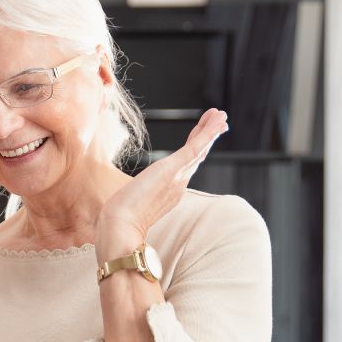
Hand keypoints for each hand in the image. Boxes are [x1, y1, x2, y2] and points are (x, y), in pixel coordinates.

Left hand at [97, 108, 227, 253]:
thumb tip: (124, 201)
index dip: (196, 150)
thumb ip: (134, 200)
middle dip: (208, 137)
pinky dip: (207, 133)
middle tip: (220, 121)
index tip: (203, 137)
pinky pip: (195, 148)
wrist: (120, 228)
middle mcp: (178, 184)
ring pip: (200, 149)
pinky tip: (216, 121)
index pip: (186, 165)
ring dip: (211, 130)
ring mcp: (178, 177)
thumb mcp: (131, 204)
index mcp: (170, 191)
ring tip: (221, 114)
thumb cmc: (120, 220)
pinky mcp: (173, 169)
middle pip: (198, 156)